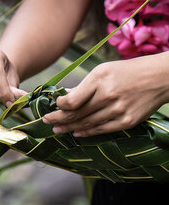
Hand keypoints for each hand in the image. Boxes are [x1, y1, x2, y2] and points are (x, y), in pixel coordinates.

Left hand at [43, 53, 168, 136]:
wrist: (158, 78)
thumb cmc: (128, 71)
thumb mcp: (103, 71)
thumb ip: (84, 86)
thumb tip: (67, 95)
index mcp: (100, 79)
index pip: (73, 100)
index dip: (60, 106)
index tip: (54, 106)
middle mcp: (108, 96)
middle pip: (77, 114)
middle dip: (59, 119)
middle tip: (47, 121)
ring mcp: (118, 111)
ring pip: (87, 124)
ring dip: (70, 128)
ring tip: (57, 130)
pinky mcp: (126, 122)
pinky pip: (101, 130)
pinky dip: (87, 133)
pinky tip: (77, 134)